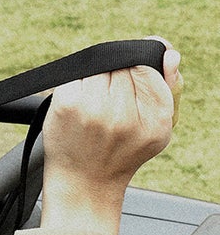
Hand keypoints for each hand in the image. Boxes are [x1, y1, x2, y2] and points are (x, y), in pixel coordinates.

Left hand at [41, 38, 182, 234]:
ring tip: (98, 101)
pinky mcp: (66, 103)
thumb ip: (166, 88)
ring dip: (99, 76)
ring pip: (100, 66)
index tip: (134, 74)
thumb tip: (168, 53)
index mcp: (154, 119)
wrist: (84, 181)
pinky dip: (80, 82)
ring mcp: (92, 108)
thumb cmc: (121, 152)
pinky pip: (77, 75)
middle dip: (119, 73)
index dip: (141, 64)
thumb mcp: (156, 127)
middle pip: (123, 64)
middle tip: (113, 97)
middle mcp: (123, 114)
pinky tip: (81, 103)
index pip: (149, 68)